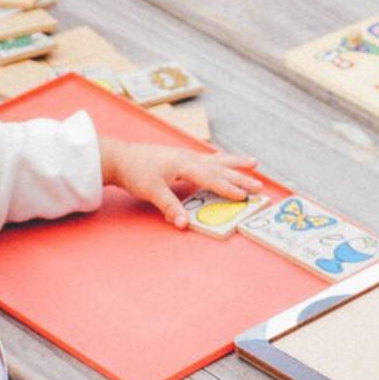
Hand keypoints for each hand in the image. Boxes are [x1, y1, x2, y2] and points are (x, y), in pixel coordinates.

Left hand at [101, 138, 260, 228]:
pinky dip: (220, 159)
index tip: (244, 197)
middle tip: (260, 185)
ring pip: (217, 160)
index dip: (228, 189)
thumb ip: (170, 207)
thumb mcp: (152, 192)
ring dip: (236, 163)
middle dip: (241, 177)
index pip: (212, 179)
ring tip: (254, 163)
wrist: (118, 158)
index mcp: (184, 165)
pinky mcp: (181, 157)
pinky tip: (223, 157)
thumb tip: (184, 224)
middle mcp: (189, 158)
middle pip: (221, 168)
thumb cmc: (135, 172)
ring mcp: (186, 156)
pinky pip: (207, 158)